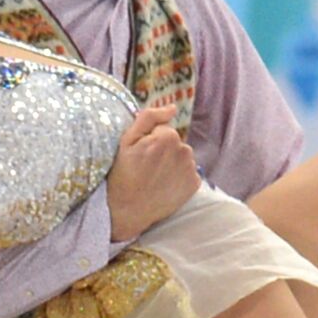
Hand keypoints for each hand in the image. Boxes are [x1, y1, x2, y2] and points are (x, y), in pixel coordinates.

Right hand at [107, 105, 199, 241]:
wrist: (127, 210)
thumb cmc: (123, 174)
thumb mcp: (127, 140)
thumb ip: (149, 117)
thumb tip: (172, 108)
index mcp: (168, 136)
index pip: (163, 130)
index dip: (150, 140)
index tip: (141, 154)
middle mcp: (184, 150)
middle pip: (175, 143)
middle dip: (163, 150)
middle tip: (146, 167)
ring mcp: (191, 169)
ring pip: (182, 157)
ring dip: (171, 163)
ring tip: (155, 177)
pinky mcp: (195, 184)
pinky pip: (188, 172)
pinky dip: (179, 177)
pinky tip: (164, 185)